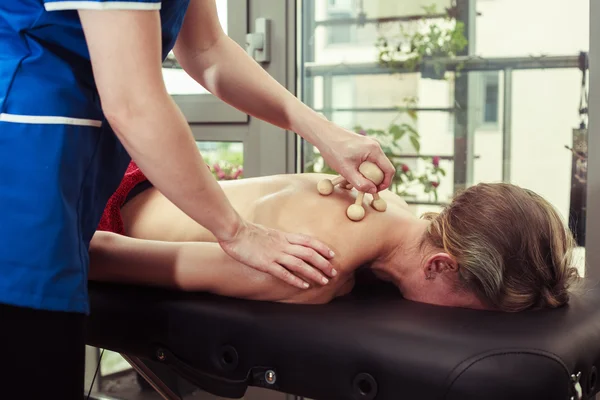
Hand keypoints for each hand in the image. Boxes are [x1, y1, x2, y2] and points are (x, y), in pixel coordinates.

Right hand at [218, 219, 336, 288]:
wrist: (234, 230)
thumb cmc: (248, 232)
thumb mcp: (269, 233)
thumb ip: (279, 239)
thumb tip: (287, 244)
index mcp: (284, 236)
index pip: (309, 241)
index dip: (322, 248)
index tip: (332, 255)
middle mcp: (283, 244)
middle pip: (309, 253)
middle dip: (323, 263)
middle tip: (334, 272)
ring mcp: (275, 254)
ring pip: (300, 264)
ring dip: (314, 273)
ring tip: (324, 281)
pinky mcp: (265, 263)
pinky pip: (283, 272)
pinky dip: (295, 279)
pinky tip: (304, 286)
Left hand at [317, 125, 394, 193]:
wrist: (323, 134)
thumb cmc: (333, 149)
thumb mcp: (346, 170)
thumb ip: (360, 182)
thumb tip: (372, 191)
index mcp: (374, 150)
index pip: (389, 170)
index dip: (385, 184)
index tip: (375, 191)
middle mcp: (375, 146)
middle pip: (383, 168)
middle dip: (374, 180)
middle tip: (362, 187)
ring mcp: (369, 145)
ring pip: (374, 165)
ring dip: (367, 175)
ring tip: (352, 178)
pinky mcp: (364, 146)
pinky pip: (368, 161)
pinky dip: (362, 168)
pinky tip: (349, 170)